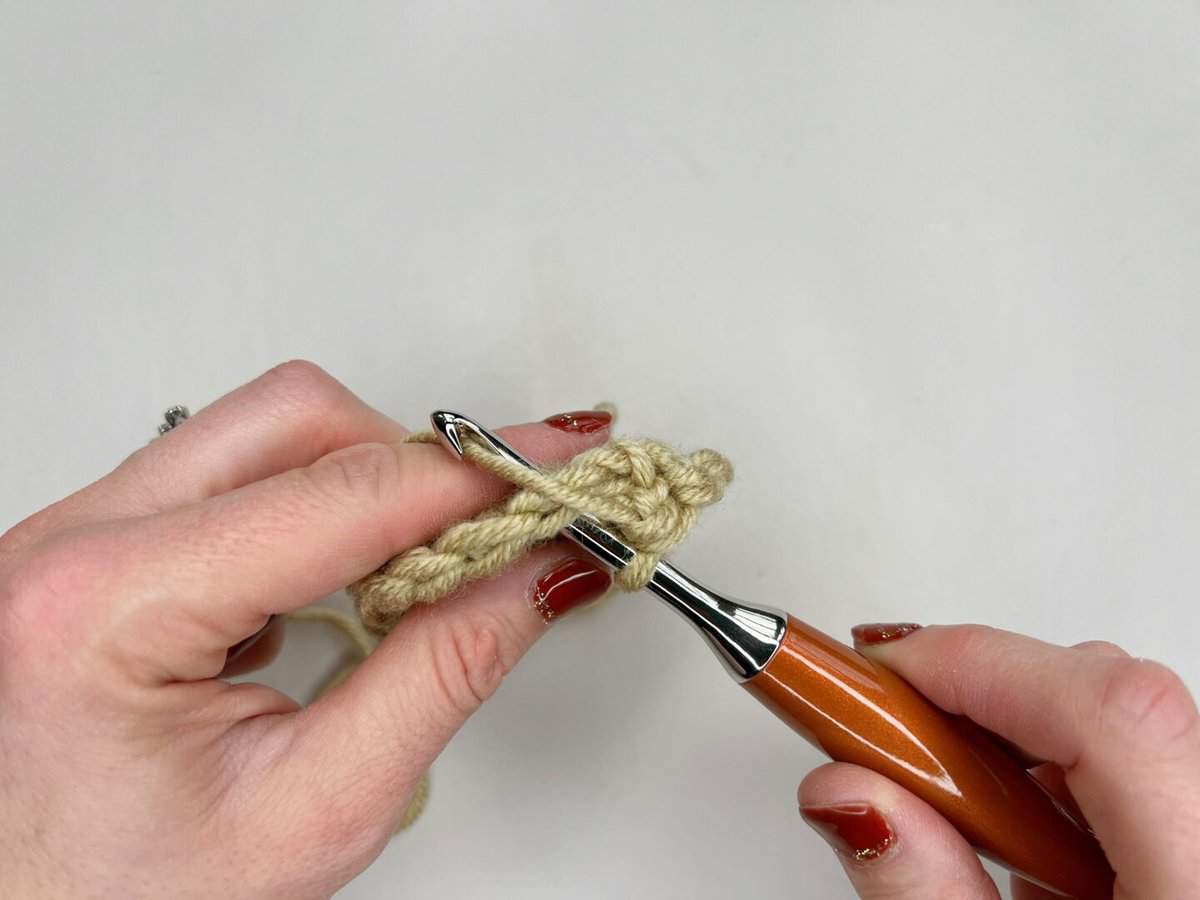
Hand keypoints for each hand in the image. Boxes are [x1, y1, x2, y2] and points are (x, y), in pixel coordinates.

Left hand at [0, 361, 613, 898]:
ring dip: (367, 486)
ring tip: (423, 570)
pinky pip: (230, 476)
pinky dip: (314, 511)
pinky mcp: (96, 549)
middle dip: (417, 465)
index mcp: (104, 608)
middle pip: (294, 420)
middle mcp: (69, 545)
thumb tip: (538, 573)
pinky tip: (344, 583)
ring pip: (263, 434)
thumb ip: (444, 671)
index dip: (479, 474)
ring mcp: (73, 538)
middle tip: (504, 523)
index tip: (566, 466)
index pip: (342, 495)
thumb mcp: (314, 807)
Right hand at [798, 623, 1199, 897]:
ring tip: (954, 804)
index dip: (977, 666)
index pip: (1109, 714)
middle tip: (889, 737)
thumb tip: (848, 793)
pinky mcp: (1199, 829)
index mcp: (1197, 881)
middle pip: (1110, 697)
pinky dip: (1054, 768)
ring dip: (1011, 736)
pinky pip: (1140, 756)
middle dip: (976, 696)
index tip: (876, 674)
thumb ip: (929, 895)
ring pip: (1121, 716)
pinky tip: (1015, 829)